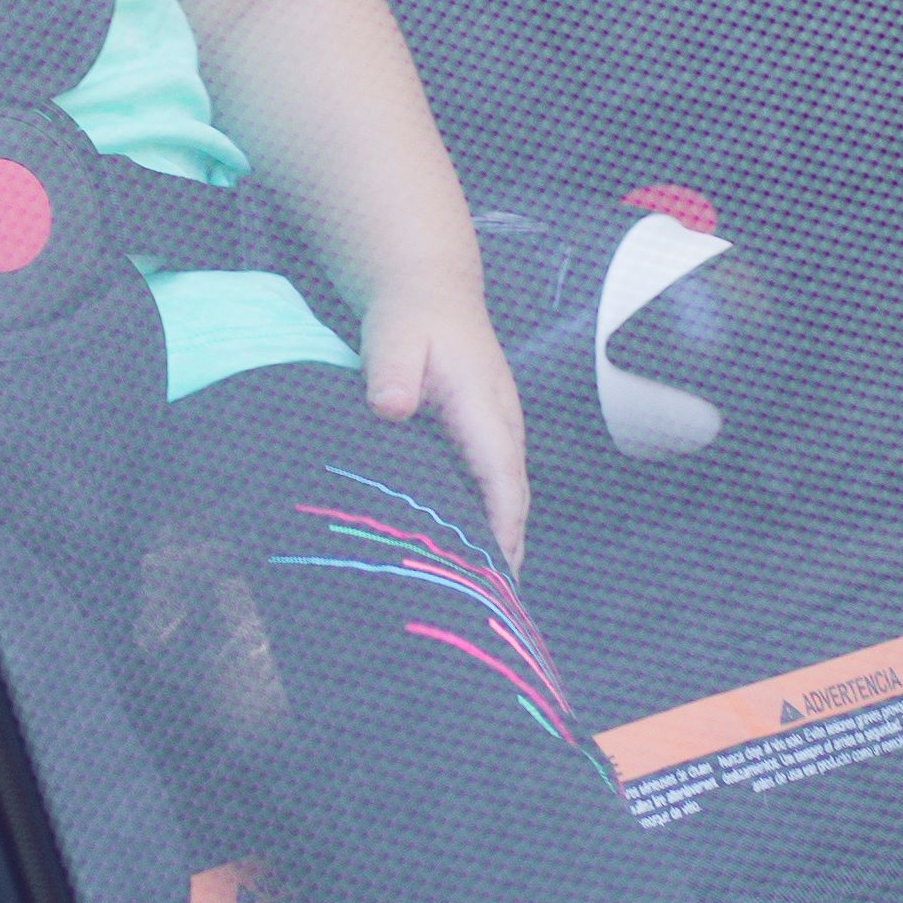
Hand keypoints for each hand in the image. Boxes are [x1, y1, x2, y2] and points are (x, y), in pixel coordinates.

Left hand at [361, 274, 531, 574]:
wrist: (430, 291)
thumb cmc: (410, 316)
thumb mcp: (394, 334)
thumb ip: (393, 370)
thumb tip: (390, 405)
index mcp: (484, 406)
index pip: (501, 476)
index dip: (501, 527)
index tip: (494, 573)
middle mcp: (502, 426)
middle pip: (512, 500)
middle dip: (506, 553)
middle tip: (488, 612)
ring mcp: (498, 434)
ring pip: (505, 499)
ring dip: (500, 545)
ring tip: (482, 603)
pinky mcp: (485, 441)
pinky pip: (493, 491)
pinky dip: (488, 526)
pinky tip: (468, 560)